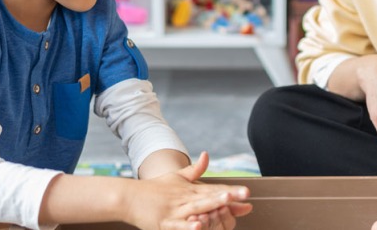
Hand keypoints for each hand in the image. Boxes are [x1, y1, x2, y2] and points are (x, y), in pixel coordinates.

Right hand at [125, 151, 251, 229]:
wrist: (129, 197)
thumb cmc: (154, 188)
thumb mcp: (176, 176)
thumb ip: (195, 169)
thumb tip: (207, 154)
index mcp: (190, 190)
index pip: (214, 189)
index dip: (232, 191)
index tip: (247, 192)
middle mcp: (185, 199)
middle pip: (209, 197)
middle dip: (227, 197)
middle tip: (243, 195)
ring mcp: (176, 211)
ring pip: (196, 209)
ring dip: (211, 206)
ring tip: (226, 203)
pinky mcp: (165, 223)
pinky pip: (179, 226)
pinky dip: (189, 227)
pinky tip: (198, 226)